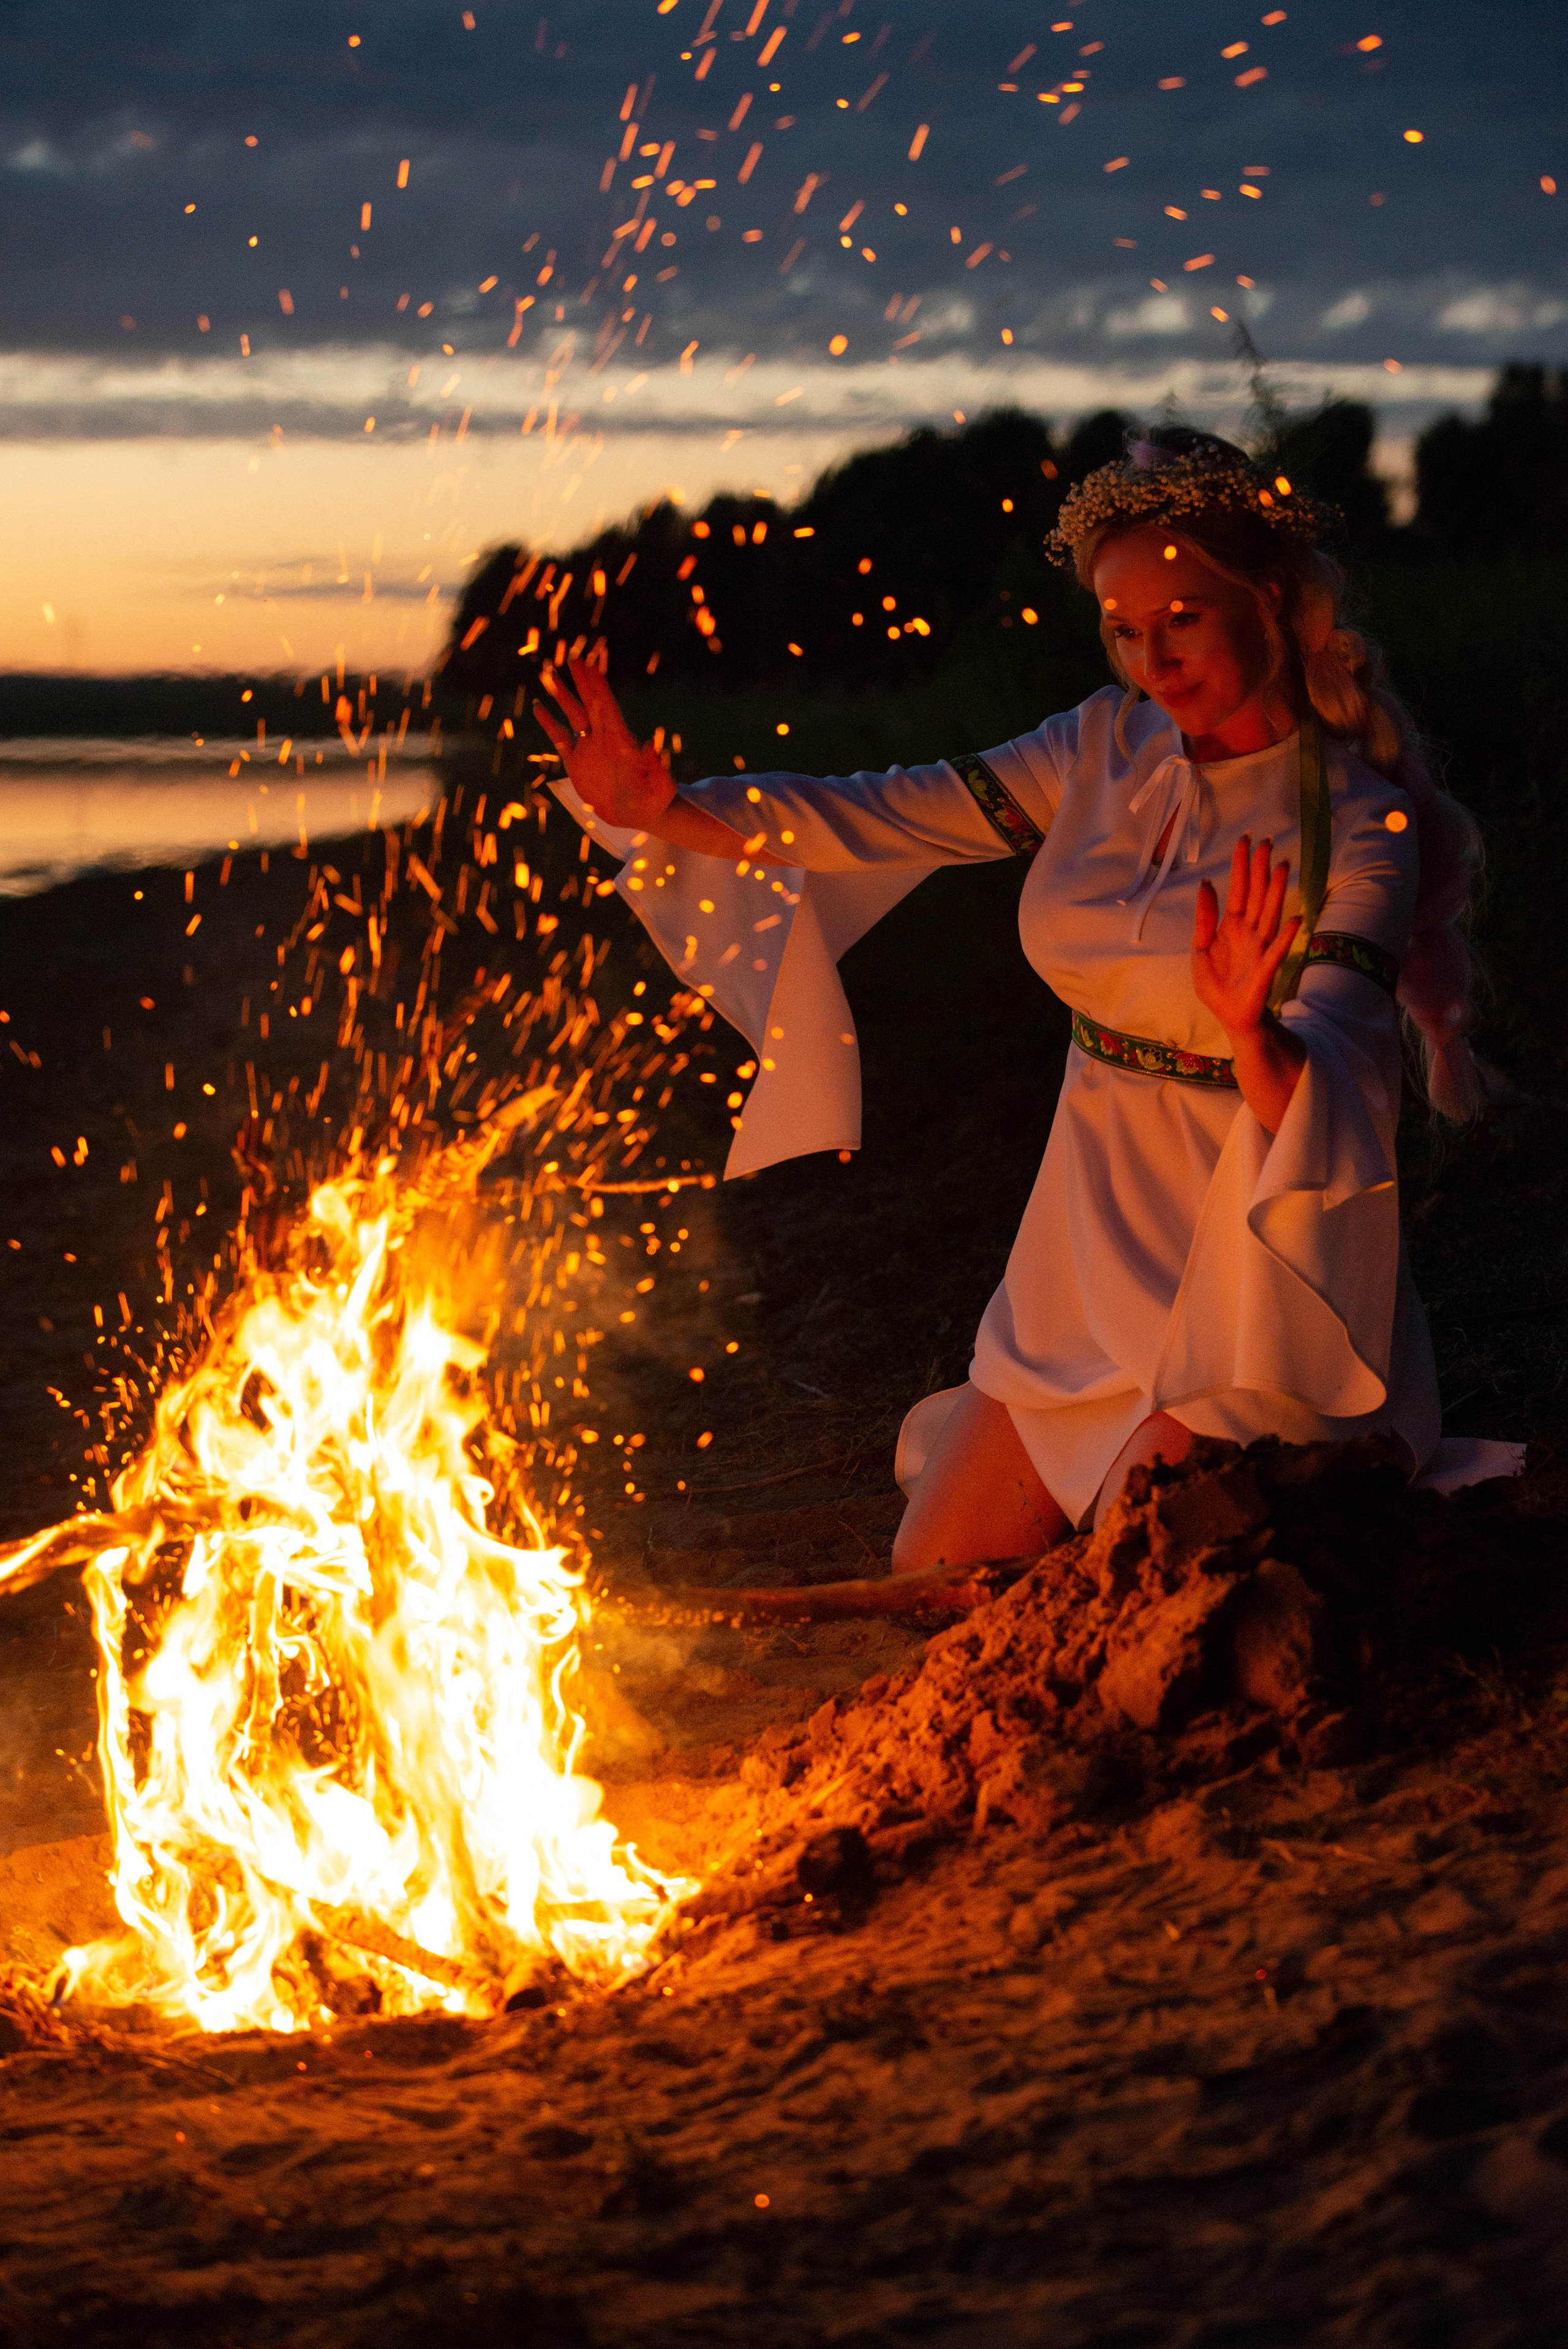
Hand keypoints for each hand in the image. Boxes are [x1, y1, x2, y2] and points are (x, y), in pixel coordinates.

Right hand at [533, 656, 674, 832]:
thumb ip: (658, 767)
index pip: (607, 707)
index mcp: (622, 741)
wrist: (639, 816)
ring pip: (573, 714)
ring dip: (563, 696)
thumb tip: (651, 743)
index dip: (598, 686)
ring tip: (550, 675)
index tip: (590, 665)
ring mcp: (589, 748)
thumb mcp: (661, 788)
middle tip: (573, 656)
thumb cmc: (654, 802)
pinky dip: (550, 723)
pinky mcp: (576, 763)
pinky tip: (539, 708)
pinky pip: (560, 738)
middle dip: (582, 680)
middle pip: (590, 703)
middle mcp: (604, 738)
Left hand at [1192, 834, 1299, 1040]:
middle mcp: (1249, 931)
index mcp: (1231, 925)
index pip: (1238, 889)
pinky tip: (1295, 918)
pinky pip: (1277, 949)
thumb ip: (1204, 918)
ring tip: (1283, 866)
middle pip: (1257, 894)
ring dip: (1277, 891)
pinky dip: (1286, 935)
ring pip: (1270, 913)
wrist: (1229, 1015)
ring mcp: (1260, 947)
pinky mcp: (1266, 969)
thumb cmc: (1216, 984)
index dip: (1241, 865)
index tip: (1245, 840)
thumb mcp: (1200, 949)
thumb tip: (1205, 883)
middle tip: (1268, 841)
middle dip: (1262, 868)